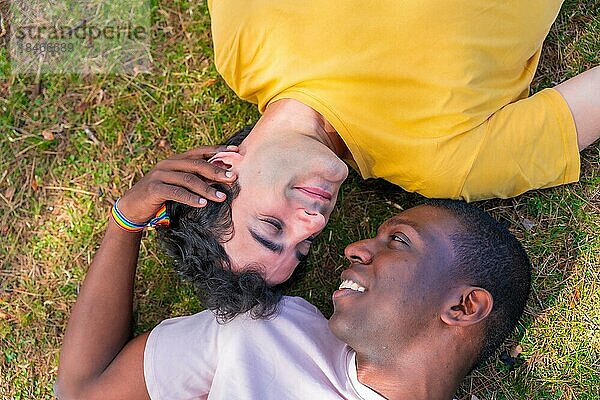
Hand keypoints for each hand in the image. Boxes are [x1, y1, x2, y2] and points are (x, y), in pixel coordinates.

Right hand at [117, 145, 237, 222]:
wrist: (132, 208)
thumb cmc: (161, 197)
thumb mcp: (180, 185)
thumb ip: (196, 179)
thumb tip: (222, 177)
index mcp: (176, 160)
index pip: (200, 152)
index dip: (218, 150)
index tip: (236, 151)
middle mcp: (168, 164)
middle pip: (197, 164)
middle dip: (217, 171)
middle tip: (233, 177)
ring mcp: (160, 175)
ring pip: (188, 179)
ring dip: (207, 189)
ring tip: (222, 197)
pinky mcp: (154, 188)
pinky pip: (176, 192)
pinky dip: (191, 198)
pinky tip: (202, 204)